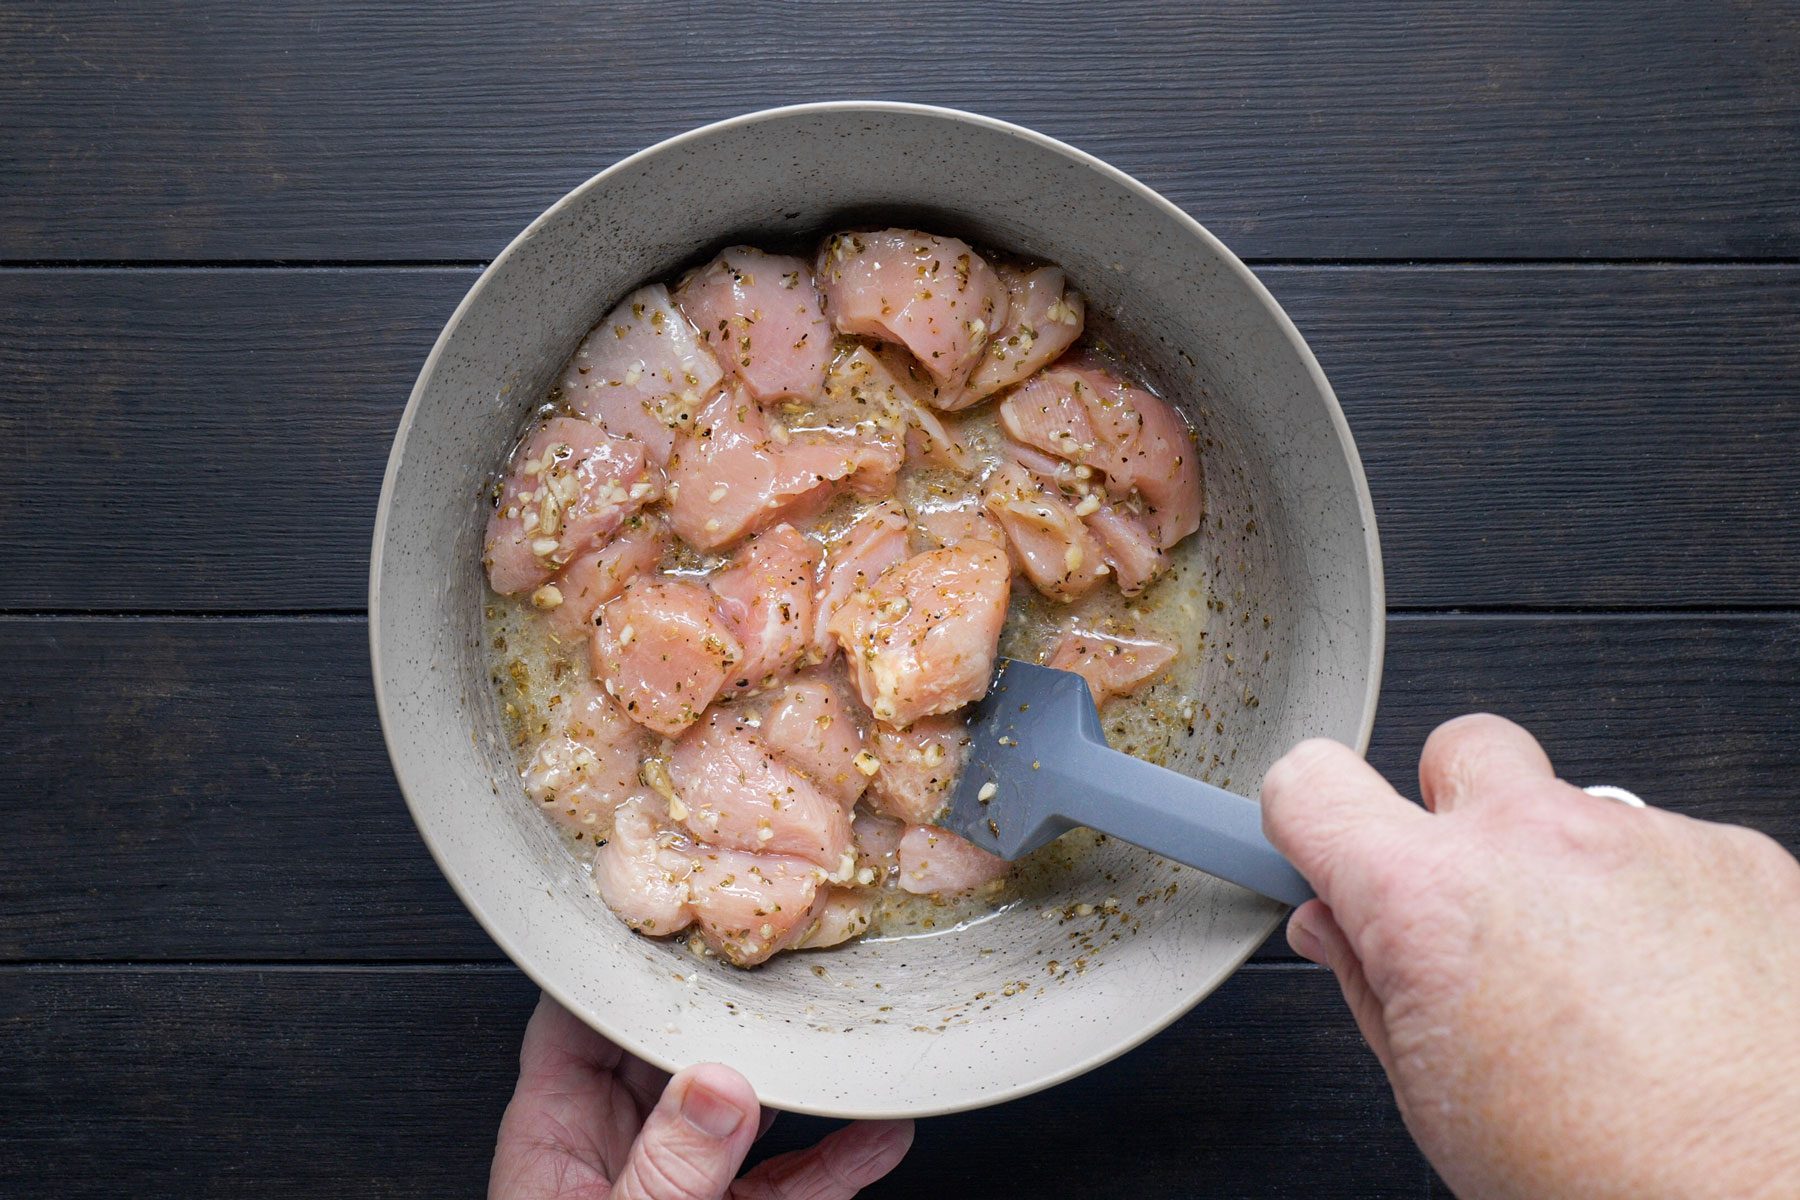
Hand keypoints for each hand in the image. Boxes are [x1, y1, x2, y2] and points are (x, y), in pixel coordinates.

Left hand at [490, 993, 912, 1198]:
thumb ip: (672, 1168)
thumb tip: (721, 1085)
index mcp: (551, 1137)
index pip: (576, 1019)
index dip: (622, 963)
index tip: (682, 914)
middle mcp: (611, 1151)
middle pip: (672, 1048)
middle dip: (731, 1007)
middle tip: (787, 962)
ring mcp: (672, 1189)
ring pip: (740, 1111)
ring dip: (800, 1080)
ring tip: (850, 1036)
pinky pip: (783, 1185)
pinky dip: (833, 1161)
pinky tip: (878, 1135)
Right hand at [1262, 714, 1799, 1199]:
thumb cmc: (1613, 1177)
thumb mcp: (1434, 1099)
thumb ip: (1371, 985)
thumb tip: (1340, 931)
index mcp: (1431, 898)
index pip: (1310, 782)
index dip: (1303, 815)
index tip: (1315, 841)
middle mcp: (1538, 839)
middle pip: (1456, 752)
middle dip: (1449, 815)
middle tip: (1472, 911)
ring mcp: (1647, 837)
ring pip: (1573, 809)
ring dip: (1566, 872)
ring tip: (1598, 988)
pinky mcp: (1742, 856)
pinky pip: (1668, 847)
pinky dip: (1658, 902)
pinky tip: (1671, 993)